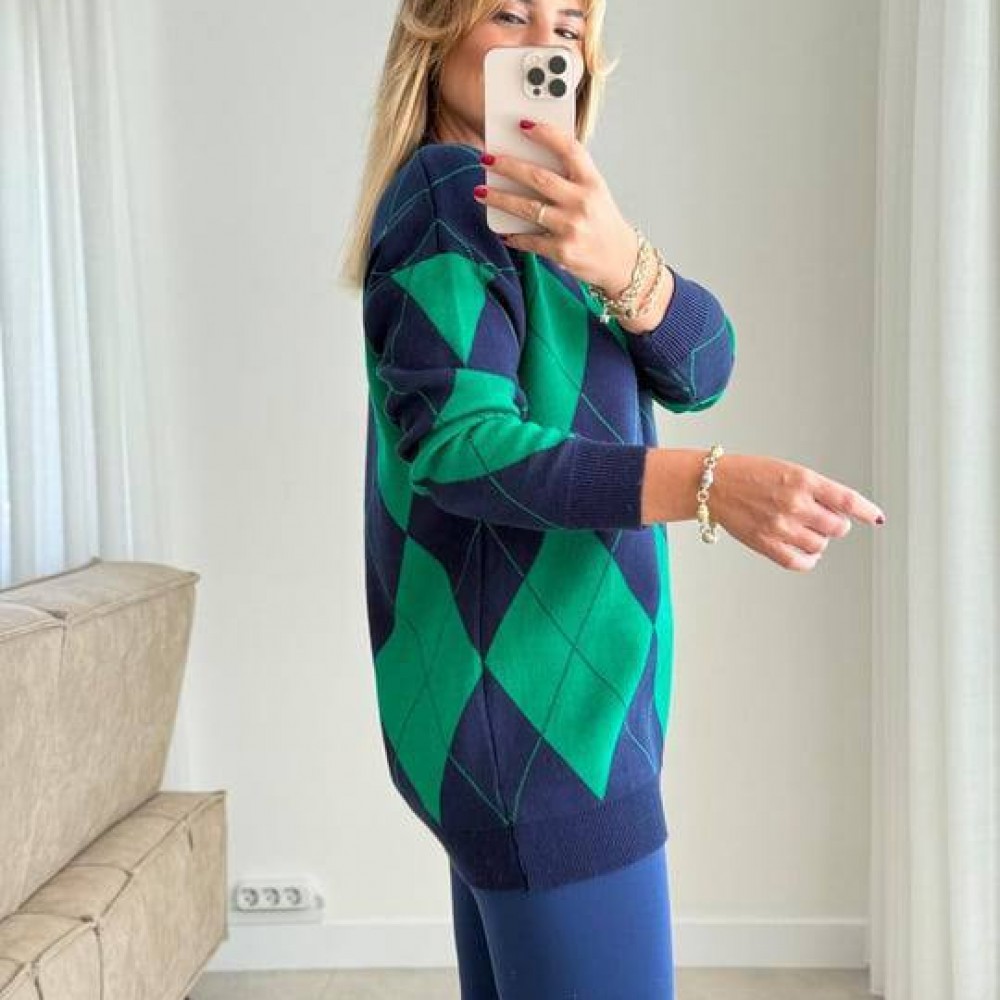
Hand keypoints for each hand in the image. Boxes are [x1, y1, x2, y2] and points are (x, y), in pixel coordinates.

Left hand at [473, 119, 638, 294]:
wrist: (621, 261)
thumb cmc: (603, 223)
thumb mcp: (595, 193)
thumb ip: (570, 177)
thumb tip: (528, 163)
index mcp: (592, 182)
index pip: (569, 149)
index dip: (546, 134)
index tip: (523, 125)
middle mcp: (582, 203)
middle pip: (538, 178)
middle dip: (508, 166)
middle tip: (486, 159)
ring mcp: (571, 228)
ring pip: (527, 208)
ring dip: (499, 199)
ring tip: (480, 191)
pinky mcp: (561, 251)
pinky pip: (529, 240)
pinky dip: (512, 235)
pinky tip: (501, 231)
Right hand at [709, 453, 885, 571]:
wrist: (713, 485)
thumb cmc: (748, 474)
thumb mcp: (787, 470)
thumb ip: (815, 489)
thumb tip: (841, 513)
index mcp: (802, 480)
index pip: (846, 500)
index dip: (867, 511)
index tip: (877, 518)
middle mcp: (794, 504)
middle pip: (837, 527)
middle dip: (836, 524)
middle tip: (822, 518)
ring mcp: (780, 526)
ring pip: (820, 544)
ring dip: (820, 540)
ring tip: (805, 530)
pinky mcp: (766, 543)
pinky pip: (799, 562)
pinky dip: (809, 559)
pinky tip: (806, 551)